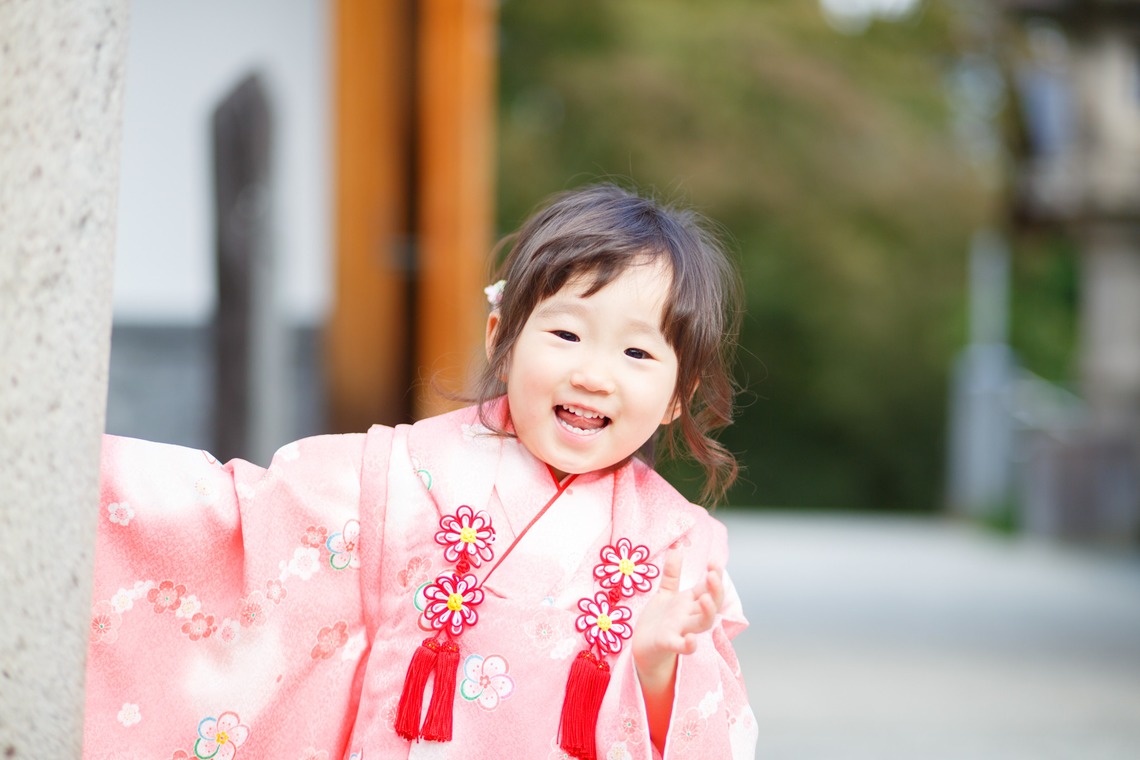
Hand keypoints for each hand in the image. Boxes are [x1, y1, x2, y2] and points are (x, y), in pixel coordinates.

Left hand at [632, 548, 723, 688]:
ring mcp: (680, 630)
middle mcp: (689, 616)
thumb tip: (677, 550)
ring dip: (708, 612)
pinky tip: (691, 640)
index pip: (708, 588)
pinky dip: (688, 645)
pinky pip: (681, 646)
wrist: (642, 647)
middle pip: (711, 604)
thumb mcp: (665, 594)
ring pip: (702, 623)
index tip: (714, 561)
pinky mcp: (667, 643)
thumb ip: (672, 574)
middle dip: (716, 590)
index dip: (715, 575)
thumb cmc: (658, 621)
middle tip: (713, 574)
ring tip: (706, 598)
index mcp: (689, 603)